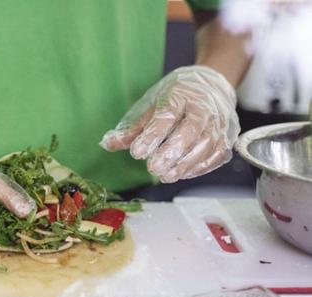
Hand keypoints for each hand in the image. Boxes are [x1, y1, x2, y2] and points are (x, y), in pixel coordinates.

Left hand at [100, 66, 239, 182]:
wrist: (213, 83)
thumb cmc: (177, 96)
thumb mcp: (151, 104)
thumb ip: (132, 127)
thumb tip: (108, 144)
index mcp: (180, 94)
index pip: (167, 115)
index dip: (152, 135)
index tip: (137, 152)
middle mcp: (203, 107)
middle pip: (190, 131)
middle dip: (171, 152)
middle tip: (153, 169)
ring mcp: (218, 122)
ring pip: (206, 145)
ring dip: (184, 164)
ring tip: (165, 175)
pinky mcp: (227, 136)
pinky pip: (217, 154)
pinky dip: (199, 167)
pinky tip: (181, 173)